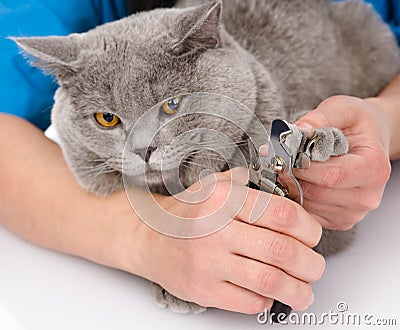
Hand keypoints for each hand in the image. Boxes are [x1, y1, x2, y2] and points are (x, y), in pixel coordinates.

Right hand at [125, 169, 324, 313]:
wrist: (147, 236)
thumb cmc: (186, 212)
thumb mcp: (213, 184)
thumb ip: (247, 181)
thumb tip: (284, 187)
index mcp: (223, 199)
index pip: (283, 215)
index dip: (309, 228)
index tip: (312, 236)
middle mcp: (215, 229)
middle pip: (282, 251)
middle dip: (311, 264)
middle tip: (314, 266)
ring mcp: (208, 262)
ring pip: (270, 282)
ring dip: (298, 290)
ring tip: (303, 289)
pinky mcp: (203, 289)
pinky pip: (248, 302)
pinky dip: (268, 301)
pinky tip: (270, 294)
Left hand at [293, 95, 391, 229]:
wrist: (369, 138)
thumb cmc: (357, 124)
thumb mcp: (341, 109)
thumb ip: (318, 118)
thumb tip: (294, 132)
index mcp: (374, 168)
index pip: (331, 176)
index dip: (303, 166)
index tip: (285, 154)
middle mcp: (367, 195)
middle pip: (317, 193)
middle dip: (293, 175)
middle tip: (280, 160)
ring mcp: (353, 212)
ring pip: (308, 205)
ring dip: (292, 187)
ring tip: (291, 168)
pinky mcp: (338, 220)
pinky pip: (308, 213)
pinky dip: (296, 198)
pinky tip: (297, 180)